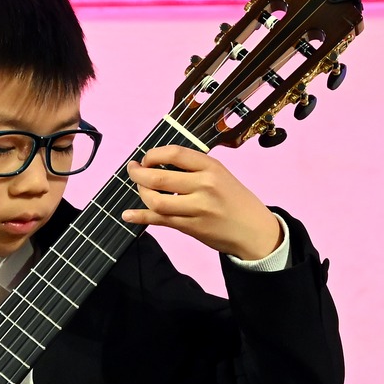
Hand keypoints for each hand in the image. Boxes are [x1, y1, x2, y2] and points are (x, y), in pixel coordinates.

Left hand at [123, 146, 282, 261]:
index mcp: (211, 167)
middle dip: (138, 173)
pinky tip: (128, 214)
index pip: (174, 153)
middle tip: (133, 171)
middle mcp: (204, 185)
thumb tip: (158, 164)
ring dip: (141, 194)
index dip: (153, 155)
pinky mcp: (192, 228)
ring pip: (156, 200)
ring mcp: (197, 208)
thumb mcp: (220, 175)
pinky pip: (160, 220)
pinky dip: (140, 216)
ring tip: (140, 190)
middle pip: (158, 177)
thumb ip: (194, 169)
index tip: (145, 158)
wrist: (254, 230)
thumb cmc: (235, 200)